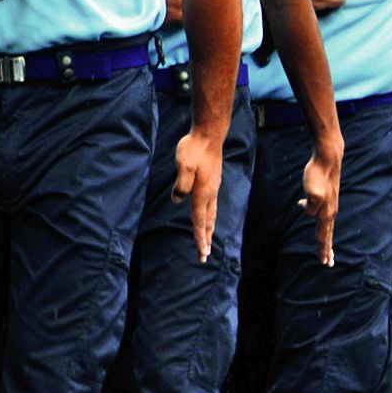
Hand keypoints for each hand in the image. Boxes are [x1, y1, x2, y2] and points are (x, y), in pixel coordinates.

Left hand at [171, 128, 224, 262]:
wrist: (209, 135)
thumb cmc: (194, 149)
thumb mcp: (183, 166)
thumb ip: (181, 185)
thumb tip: (178, 200)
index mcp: (202, 192)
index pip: (200, 220)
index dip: (200, 237)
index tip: (202, 253)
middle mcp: (210, 193)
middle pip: (208, 222)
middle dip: (206, 240)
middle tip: (204, 257)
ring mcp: (213, 187)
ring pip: (211, 214)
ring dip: (209, 230)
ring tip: (208, 241)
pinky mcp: (213, 181)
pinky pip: (211, 205)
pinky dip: (209, 217)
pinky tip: (207, 215)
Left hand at [299, 132, 341, 266]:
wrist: (328, 158)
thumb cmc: (317, 173)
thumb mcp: (312, 191)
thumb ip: (310, 205)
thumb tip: (306, 210)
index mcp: (325, 212)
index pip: (323, 236)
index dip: (323, 250)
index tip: (324, 263)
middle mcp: (329, 210)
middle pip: (327, 234)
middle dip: (327, 249)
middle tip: (328, 262)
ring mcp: (329, 203)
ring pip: (326, 225)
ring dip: (326, 237)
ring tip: (326, 246)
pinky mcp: (327, 196)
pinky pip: (323, 213)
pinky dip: (320, 220)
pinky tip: (310, 212)